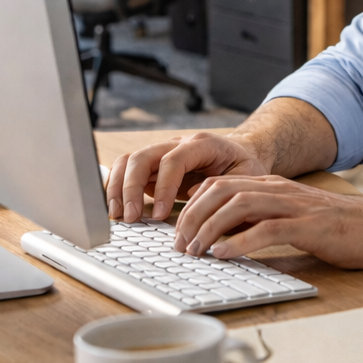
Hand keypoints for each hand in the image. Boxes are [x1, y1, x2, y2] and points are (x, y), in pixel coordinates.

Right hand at [105, 131, 268, 221]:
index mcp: (201, 144)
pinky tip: (116, 209)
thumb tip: (198, 208)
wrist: (240, 153)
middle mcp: (176, 144)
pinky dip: (116, 187)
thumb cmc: (244, 167)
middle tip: (132, 218)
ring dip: (118, 188)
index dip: (164, 187)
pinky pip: (126, 171)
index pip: (173, 160)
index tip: (161, 214)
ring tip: (118, 215)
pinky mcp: (152, 167)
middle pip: (142, 157)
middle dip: (131, 188)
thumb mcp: (246, 177)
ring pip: (128, 161)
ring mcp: (161, 154)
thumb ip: (224, 189)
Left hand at [172, 175, 362, 269]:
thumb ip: (260, 222)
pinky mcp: (309, 226)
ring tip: (195, 251)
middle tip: (178, 245)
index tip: (178, 230)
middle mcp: (278, 189)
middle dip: (192, 217)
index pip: (219, 184)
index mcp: (272, 186)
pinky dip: (240, 241)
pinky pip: (266, 228)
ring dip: (209, 229)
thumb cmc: (338, 229)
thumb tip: (223, 242)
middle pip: (220, 191)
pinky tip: (224, 255)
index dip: (192, 205)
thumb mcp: (292, 220)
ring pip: (237, 205)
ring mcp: (294, 205)